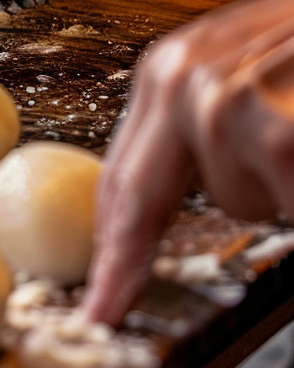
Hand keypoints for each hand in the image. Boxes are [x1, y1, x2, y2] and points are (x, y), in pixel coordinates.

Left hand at [85, 0, 293, 325]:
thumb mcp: (236, 66)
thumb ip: (196, 115)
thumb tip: (171, 178)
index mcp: (166, 72)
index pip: (119, 168)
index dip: (105, 232)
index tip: (94, 286)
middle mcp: (181, 86)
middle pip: (140, 199)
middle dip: (129, 255)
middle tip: (109, 301)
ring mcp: (225, 111)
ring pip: (238, 203)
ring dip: (272, 188)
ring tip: (291, 130)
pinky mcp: (277, 139)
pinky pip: (283, 204)